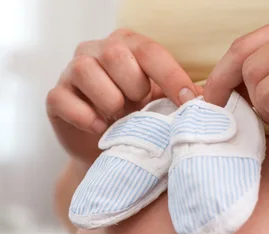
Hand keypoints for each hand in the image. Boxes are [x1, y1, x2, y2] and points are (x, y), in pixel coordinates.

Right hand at [47, 29, 199, 165]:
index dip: (172, 76)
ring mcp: (71, 73)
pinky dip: (85, 116)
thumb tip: (212, 99)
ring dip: (109, 100)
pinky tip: (101, 129)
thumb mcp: (162, 106)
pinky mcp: (55, 98)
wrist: (106, 152)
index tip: (190, 104)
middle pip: (115, 54)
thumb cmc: (138, 122)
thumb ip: (182, 97)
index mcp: (127, 46)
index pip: (149, 51)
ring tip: (119, 119)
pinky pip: (63, 98)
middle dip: (134, 86)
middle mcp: (96, 51)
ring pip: (85, 70)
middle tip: (140, 109)